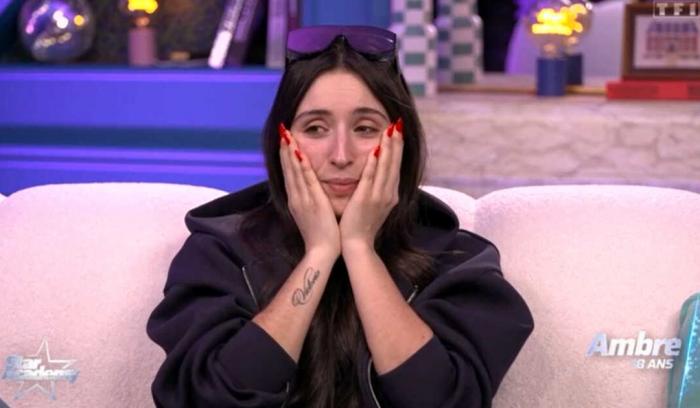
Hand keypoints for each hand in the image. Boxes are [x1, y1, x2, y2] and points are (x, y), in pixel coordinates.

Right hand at [279, 124, 340, 257]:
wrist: (321, 252)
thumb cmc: (320, 235)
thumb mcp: (311, 215)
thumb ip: (309, 201)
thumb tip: (308, 192)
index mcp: (296, 200)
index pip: (289, 173)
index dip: (286, 156)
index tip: (285, 141)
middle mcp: (296, 197)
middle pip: (288, 168)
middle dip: (284, 149)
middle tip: (282, 130)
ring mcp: (302, 198)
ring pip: (294, 171)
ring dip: (290, 152)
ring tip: (286, 135)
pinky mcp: (312, 201)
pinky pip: (306, 179)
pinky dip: (301, 165)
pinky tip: (298, 152)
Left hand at [339, 119, 403, 250]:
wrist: (358, 245)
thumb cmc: (363, 225)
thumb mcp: (376, 205)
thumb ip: (378, 189)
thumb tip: (380, 176)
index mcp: (390, 193)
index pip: (395, 165)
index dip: (397, 147)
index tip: (398, 131)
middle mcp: (388, 193)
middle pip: (394, 163)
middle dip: (397, 142)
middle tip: (398, 123)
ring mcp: (378, 196)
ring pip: (385, 167)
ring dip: (388, 147)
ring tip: (390, 130)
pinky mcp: (366, 200)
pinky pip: (371, 178)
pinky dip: (374, 164)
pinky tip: (375, 150)